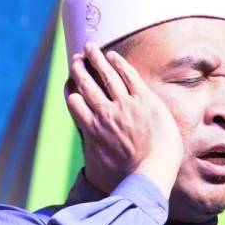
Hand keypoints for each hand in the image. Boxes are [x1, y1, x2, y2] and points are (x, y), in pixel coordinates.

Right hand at [66, 43, 181, 196]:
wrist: (154, 171)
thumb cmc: (128, 177)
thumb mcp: (98, 169)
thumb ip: (90, 154)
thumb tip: (84, 157)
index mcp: (93, 129)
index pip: (75, 103)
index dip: (71, 91)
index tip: (70, 84)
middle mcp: (105, 113)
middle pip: (87, 85)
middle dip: (80, 69)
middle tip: (76, 59)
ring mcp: (125, 104)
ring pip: (106, 75)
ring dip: (96, 59)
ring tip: (90, 48)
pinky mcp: (145, 100)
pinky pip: (129, 76)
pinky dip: (119, 64)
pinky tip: (112, 55)